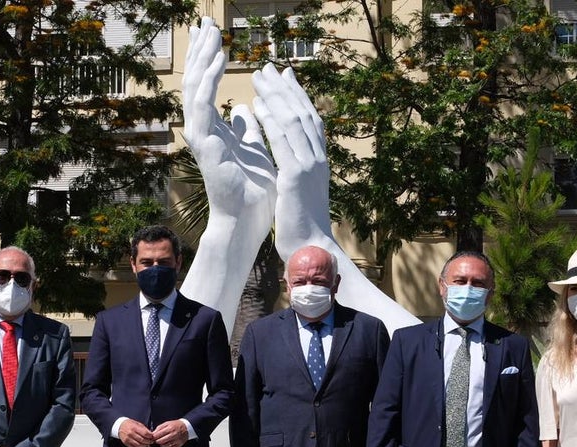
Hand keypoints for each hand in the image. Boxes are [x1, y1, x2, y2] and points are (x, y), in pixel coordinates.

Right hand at [118, 419, 154, 446]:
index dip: (150, 436)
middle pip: (142, 440)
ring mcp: (128, 439)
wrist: (120, 426)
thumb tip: (150, 434)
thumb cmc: (130, 424)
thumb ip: (144, 429)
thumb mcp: (137, 423)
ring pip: (138, 445)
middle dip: (148, 441)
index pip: (144, 433)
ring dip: (145, 446)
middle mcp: (131, 434)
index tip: (152, 437)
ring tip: (148, 445)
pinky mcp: (126, 443)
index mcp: (134, 427)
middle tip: (152, 442)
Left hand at [152, 420, 189, 446]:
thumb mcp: (167, 423)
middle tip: (157, 439)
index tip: (152, 437)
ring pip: (165, 446)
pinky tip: (167, 443)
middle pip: (160, 441)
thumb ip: (159, 428)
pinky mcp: (178, 445)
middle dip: (157, 441)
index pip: (158, 435)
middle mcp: (173, 435)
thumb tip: (153, 433)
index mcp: (170, 428)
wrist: (186, 428)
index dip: (153, 437)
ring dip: (162, 444)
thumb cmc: (176, 425)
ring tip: (162, 441)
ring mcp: (176, 441)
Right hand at [183, 19, 276, 224]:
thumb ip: (246, 127)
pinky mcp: (204, 142)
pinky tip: (219, 57)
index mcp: (214, 129)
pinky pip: (203, 102)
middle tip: (204, 22)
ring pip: (195, 87)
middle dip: (200, 50)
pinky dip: (210, 78)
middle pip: (196, 81)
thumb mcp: (253, 147)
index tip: (212, 33)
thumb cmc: (252, 189)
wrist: (248, 218)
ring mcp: (200, 136)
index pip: (206, 86)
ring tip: (211, 32)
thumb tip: (246, 107)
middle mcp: (202, 129)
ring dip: (203, 57)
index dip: (208, 59)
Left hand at [251, 64, 330, 255]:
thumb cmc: (303, 225)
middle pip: (303, 113)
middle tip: (269, 68)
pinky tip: (258, 105)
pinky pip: (282, 141)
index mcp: (318, 162)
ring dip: (275, 96)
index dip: (297, 97)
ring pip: (293, 121)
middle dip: (285, 89)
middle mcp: (318, 158)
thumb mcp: (298, 191)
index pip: (310, 120)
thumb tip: (288, 161)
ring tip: (259, 78)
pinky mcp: (296, 176)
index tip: (285, 78)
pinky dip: (271, 120)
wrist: (311, 249)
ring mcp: (309, 165)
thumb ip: (294, 171)